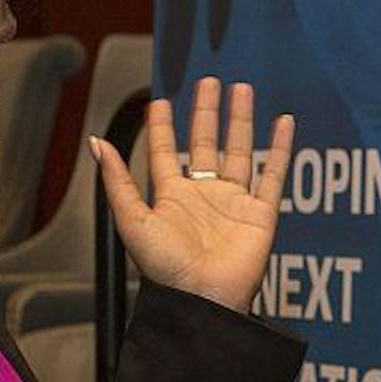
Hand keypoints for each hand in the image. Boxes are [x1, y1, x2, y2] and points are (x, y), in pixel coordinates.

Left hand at [89, 77, 292, 311]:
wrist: (202, 299)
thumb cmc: (165, 268)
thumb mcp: (133, 219)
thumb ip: (117, 180)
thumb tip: (96, 142)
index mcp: (171, 197)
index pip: (165, 152)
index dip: (161, 127)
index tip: (159, 102)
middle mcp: (203, 195)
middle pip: (205, 143)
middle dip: (206, 112)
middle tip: (209, 81)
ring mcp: (234, 202)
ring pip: (239, 150)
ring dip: (240, 120)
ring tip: (242, 88)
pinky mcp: (261, 213)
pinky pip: (273, 174)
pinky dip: (281, 148)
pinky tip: (284, 122)